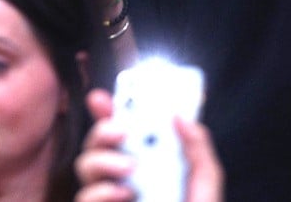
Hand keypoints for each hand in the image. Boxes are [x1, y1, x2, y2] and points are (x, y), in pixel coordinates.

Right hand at [75, 89, 223, 201]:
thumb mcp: (206, 186)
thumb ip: (197, 149)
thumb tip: (180, 116)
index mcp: (150, 166)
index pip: (125, 132)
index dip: (109, 112)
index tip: (103, 98)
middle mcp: (124, 180)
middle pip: (98, 143)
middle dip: (103, 128)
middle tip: (121, 130)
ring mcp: (109, 200)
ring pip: (85, 166)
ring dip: (103, 158)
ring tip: (130, 168)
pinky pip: (84, 198)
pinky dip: (101, 191)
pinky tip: (122, 194)